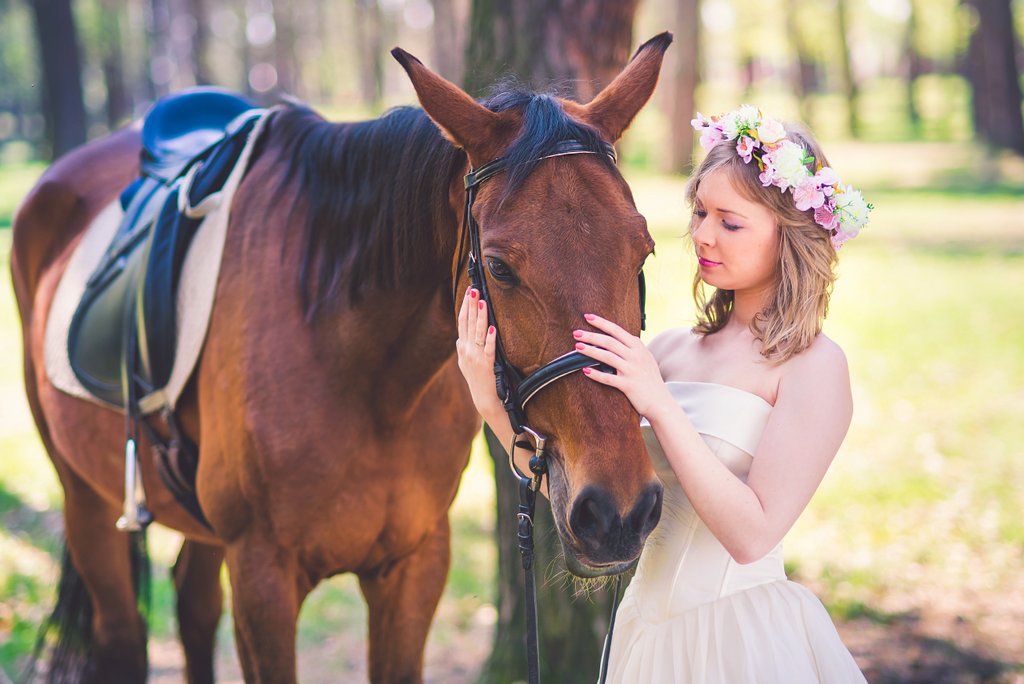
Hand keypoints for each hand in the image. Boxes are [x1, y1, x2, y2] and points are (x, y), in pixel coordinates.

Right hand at [455, 288, 500, 416]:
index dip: (465, 306)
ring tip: (482, 302)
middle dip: (471, 305)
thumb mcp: (466, 362)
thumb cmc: (477, 379)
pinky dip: (491, 338)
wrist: (483, 398)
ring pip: (478, 332)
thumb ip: (464, 348)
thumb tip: (461, 336)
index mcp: (462, 347)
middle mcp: (466, 350)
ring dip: (480, 317)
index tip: (468, 292)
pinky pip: (489, 349)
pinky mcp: (486, 364)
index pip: (462, 322)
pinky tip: (493, 328)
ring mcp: (475, 357)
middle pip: (468, 323)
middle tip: (474, 290)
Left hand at [573, 313, 672, 419]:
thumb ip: (634, 348)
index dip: (601, 323)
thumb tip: (621, 338)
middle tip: (576, 332)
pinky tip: (585, 371)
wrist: (661, 402)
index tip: (587, 317)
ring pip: (607, 356)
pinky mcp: (628, 385)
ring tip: (577, 347)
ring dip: (590, 351)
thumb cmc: (651, 380)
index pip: (617, 330)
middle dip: (591, 335)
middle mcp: (635, 356)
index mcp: (638, 347)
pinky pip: (608, 378)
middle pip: (609, 341)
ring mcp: (632, 370)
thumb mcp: (646, 358)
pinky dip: (596, 374)